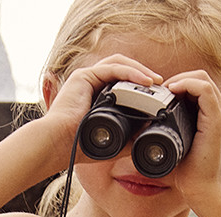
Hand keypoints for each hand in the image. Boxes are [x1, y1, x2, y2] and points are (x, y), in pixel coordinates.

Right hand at [41, 55, 163, 160]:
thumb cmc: (79, 147)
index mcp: (96, 97)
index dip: (140, 87)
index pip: (121, 83)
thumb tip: (150, 135)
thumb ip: (130, 137)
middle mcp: (91, 84)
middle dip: (143, 75)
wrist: (59, 145)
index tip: (157, 97)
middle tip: (161, 86)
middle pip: (122, 70)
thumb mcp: (113, 142)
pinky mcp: (84, 76)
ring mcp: (87, 78)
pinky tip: (146, 81)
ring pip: (120, 64)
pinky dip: (131, 72)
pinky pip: (114, 68)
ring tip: (156, 82)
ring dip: (140, 71)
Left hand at [163, 71, 220, 206]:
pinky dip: (186, 85)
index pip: (200, 87)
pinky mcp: (218, 119)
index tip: (162, 95)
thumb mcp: (181, 145)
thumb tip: (150, 123)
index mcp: (217, 116)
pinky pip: (203, 89)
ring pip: (202, 79)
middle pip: (201, 79)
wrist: (204, 191)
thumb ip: (175, 130)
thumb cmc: (192, 174)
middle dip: (178, 80)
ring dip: (180, 80)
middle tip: (160, 91)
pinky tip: (171, 92)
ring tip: (164, 91)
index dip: (180, 84)